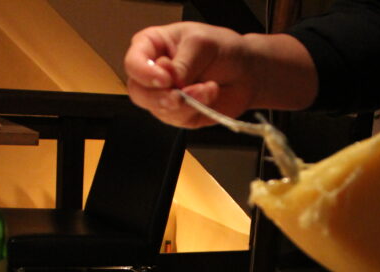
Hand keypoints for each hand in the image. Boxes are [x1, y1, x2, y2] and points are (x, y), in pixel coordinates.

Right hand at [123, 22, 316, 127]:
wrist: (246, 72)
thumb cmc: (222, 50)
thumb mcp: (202, 44)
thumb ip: (183, 63)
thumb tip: (171, 80)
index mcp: (152, 47)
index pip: (133, 63)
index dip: (145, 73)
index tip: (165, 78)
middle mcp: (153, 73)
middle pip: (139, 92)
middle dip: (161, 96)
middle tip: (180, 95)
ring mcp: (164, 96)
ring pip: (159, 109)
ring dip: (186, 103)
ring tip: (208, 88)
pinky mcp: (178, 114)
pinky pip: (178, 120)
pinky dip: (196, 110)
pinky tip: (209, 95)